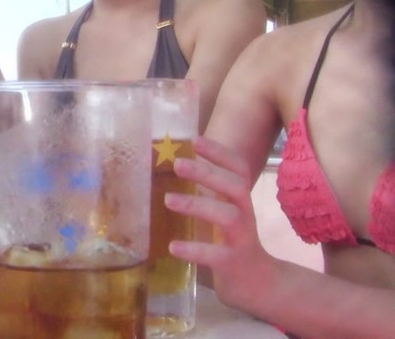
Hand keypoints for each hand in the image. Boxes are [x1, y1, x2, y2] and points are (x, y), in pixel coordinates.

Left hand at [166, 136, 276, 308]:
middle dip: (208, 173)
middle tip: (178, 164)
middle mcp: (245, 215)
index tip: (195, 140)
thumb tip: (177, 167)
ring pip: (228, 216)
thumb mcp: (223, 212)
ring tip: (168, 200)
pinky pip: (216, 255)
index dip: (220, 153)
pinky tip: (173, 247)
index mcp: (240, 200)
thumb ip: (208, 193)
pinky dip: (194, 249)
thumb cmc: (233, 242)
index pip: (238, 169)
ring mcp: (241, 240)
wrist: (259, 286)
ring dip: (197, 205)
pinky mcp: (234, 264)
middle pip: (235, 187)